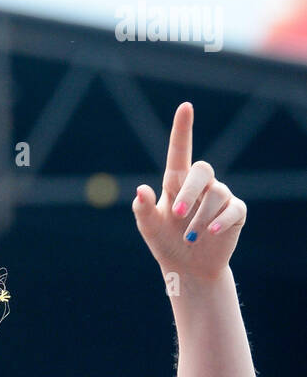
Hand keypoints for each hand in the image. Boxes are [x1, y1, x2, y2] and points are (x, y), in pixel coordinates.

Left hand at [132, 102, 246, 282]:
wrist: (187, 269)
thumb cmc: (166, 242)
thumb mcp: (150, 228)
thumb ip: (143, 209)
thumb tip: (141, 189)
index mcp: (176, 183)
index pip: (180, 151)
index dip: (182, 129)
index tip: (185, 107)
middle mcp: (200, 186)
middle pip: (201, 171)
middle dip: (190, 190)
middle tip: (178, 213)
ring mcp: (219, 198)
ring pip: (215, 195)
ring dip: (200, 218)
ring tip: (191, 237)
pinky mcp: (235, 214)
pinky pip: (232, 209)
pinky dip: (221, 220)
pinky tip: (210, 232)